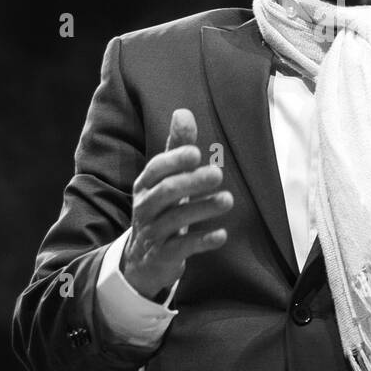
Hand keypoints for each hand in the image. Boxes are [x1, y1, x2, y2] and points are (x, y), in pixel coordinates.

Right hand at [121, 108, 232, 301]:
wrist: (141, 259)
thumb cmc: (160, 208)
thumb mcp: (166, 179)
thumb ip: (176, 148)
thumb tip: (183, 112)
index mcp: (146, 185)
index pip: (156, 169)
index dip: (174, 160)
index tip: (196, 152)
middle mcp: (145, 207)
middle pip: (165, 192)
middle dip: (190, 182)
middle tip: (217, 174)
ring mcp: (153, 232)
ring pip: (174, 219)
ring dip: (202, 209)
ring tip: (228, 200)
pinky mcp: (164, 256)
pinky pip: (181, 248)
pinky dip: (202, 241)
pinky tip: (222, 235)